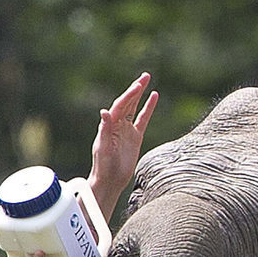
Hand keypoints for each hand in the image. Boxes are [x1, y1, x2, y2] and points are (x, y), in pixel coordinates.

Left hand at [89, 72, 158, 220]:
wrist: (110, 180)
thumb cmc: (103, 166)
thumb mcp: (103, 148)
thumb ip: (104, 130)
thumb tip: (104, 112)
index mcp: (109, 125)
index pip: (120, 106)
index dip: (128, 96)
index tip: (138, 87)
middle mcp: (117, 124)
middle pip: (128, 102)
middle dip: (135, 89)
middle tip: (145, 76)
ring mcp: (127, 129)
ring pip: (135, 107)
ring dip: (140, 94)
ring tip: (147, 80)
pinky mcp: (135, 137)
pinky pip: (143, 119)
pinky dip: (148, 108)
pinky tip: (154, 97)